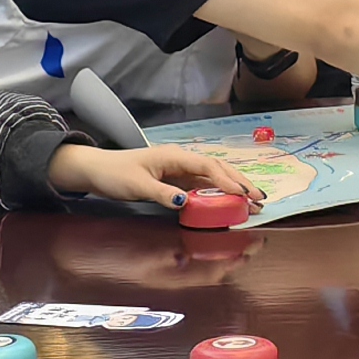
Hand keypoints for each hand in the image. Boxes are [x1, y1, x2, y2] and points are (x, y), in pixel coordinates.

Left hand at [49, 140, 241, 213]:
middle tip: (260, 199)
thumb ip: (162, 194)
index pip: (208, 167)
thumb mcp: (137, 186)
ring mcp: (180, 170)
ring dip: (233, 187)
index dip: (228, 181)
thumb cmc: (115, 174)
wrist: (97, 170)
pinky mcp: (176, 180)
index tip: (244, 195)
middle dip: (241, 183)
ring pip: (214, 176)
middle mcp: (181, 160)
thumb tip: (186, 202)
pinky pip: (203, 185)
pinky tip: (229, 202)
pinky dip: (219, 193)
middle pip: (218, 168)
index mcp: (174, 156)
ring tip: (253, 201)